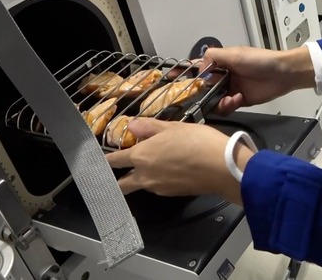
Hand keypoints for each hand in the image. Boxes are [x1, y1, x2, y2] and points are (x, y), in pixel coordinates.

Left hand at [104, 118, 252, 204]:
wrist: (221, 167)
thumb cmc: (196, 141)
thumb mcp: (173, 127)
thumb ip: (149, 127)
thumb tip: (131, 126)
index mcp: (141, 156)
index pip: (115, 161)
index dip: (106, 160)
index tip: (101, 160)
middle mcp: (145, 176)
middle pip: (122, 185)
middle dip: (118, 180)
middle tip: (121, 172)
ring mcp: (159, 188)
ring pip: (141, 185)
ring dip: (141, 178)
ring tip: (154, 164)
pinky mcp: (173, 194)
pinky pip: (158, 187)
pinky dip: (159, 180)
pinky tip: (172, 169)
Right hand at [202, 46, 314, 114]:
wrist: (283, 74)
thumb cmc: (261, 60)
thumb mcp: (235, 54)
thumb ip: (214, 56)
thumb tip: (199, 68)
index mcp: (222, 62)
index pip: (202, 70)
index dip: (193, 77)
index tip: (186, 83)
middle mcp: (225, 76)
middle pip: (205, 89)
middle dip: (206, 94)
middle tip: (211, 95)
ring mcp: (232, 89)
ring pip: (214, 101)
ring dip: (219, 102)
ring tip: (230, 99)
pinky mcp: (240, 100)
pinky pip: (226, 108)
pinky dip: (229, 106)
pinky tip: (238, 99)